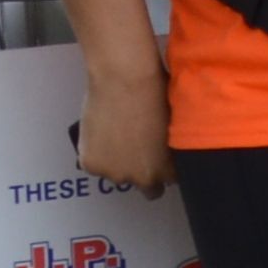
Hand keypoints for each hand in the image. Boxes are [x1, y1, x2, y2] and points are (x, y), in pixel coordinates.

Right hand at [74, 50, 169, 195]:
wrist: (125, 79)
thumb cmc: (157, 92)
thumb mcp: (176, 125)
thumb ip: (173, 147)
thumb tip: (169, 148)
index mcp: (169, 171)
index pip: (169, 182)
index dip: (163, 168)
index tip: (158, 156)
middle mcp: (143, 179)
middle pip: (146, 187)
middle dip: (143, 172)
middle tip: (137, 148)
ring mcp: (115, 173)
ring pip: (117, 176)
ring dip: (117, 162)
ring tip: (118, 134)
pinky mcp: (91, 165)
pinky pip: (94, 165)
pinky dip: (95, 153)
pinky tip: (101, 133)